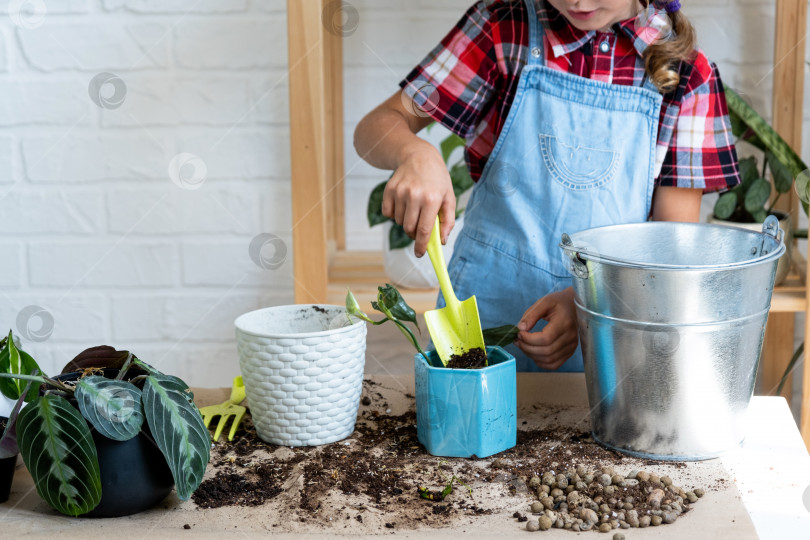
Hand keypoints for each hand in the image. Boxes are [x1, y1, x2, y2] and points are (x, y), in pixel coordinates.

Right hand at [381, 140, 455, 256]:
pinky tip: (403, 204)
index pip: (424, 230)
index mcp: (431, 199)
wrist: (419, 156)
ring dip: (405, 221)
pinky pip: (387, 213)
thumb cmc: (437, 179)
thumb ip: (447, 220)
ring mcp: (400, 192)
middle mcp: (414, 195)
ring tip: (414, 208)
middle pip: (409, 228)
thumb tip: (441, 240)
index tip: (420, 254)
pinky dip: (394, 214)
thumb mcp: (449, 197)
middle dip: (414, 233)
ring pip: (398, 221)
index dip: (421, 245)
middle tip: (420, 227)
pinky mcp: (389, 190)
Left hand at [515, 288, 578, 369]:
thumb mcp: (544, 302)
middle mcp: (571, 337)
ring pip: (548, 359)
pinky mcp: (570, 352)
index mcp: (564, 322)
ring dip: (531, 355)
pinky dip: (541, 362)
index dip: (529, 339)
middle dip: (527, 347)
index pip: (546, 338)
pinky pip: (554, 364)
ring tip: (523, 345)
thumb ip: (531, 315)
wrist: (574, 306)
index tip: (519, 332)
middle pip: (546, 351)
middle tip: (517, 340)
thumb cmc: (558, 303)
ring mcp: (572, 346)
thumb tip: (520, 328)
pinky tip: (533, 352)